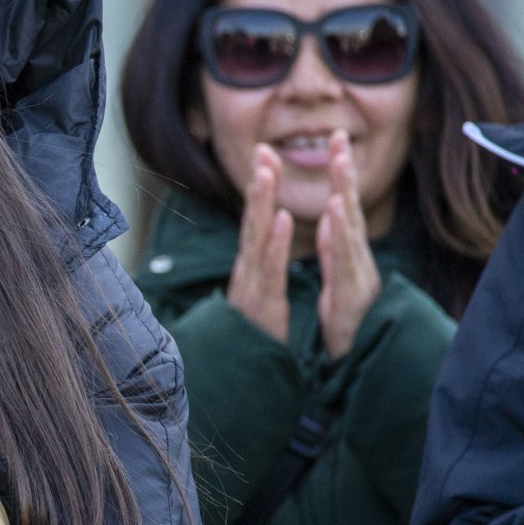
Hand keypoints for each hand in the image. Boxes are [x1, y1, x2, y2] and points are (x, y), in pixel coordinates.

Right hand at [226, 145, 292, 343]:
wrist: (242, 374)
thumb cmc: (252, 336)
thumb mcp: (256, 296)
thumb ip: (257, 269)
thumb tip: (258, 245)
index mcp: (251, 268)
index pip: (256, 221)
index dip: (261, 189)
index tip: (266, 156)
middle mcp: (247, 271)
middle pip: (252, 221)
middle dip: (258, 184)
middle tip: (263, 150)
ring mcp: (252, 286)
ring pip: (256, 238)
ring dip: (261, 203)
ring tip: (267, 173)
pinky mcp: (263, 303)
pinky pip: (270, 269)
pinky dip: (275, 243)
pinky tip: (281, 220)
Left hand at [316, 130, 382, 358]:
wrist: (361, 360)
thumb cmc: (349, 323)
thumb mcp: (337, 281)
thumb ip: (335, 250)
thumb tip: (331, 221)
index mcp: (349, 255)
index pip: (344, 208)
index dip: (340, 176)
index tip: (334, 141)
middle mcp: (357, 260)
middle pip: (351, 209)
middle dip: (345, 172)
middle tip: (338, 135)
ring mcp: (357, 275)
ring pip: (350, 229)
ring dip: (346, 194)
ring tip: (340, 163)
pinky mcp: (350, 293)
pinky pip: (344, 259)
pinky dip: (340, 234)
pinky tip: (335, 212)